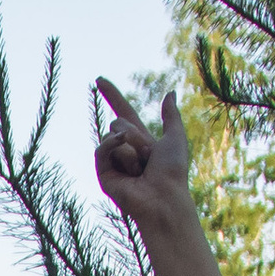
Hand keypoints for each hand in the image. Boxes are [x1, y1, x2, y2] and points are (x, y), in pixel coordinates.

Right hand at [92, 79, 194, 237]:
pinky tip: (125, 162)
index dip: (112, 95)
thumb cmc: (173, 171)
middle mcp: (124, 149)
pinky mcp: (103, 174)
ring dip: (130, 148)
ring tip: (140, 169)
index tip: (98, 80)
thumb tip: (170, 92)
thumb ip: (171, 114)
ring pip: (112, 135)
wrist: (162, 196)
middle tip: (147, 158)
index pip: (123, 111)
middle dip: (135, 135)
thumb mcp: (176, 136)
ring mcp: (112, 162)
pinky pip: (101, 149)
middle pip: (118, 122)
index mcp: (140, 139)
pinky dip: (112, 148)